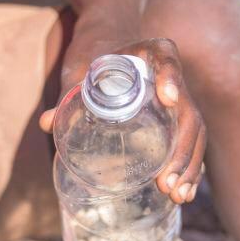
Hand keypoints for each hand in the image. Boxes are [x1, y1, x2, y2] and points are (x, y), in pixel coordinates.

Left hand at [40, 36, 205, 203]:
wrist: (107, 44)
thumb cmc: (92, 55)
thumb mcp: (79, 69)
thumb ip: (66, 94)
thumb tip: (46, 122)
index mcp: (152, 51)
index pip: (167, 58)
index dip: (171, 76)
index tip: (168, 98)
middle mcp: (171, 74)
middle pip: (187, 109)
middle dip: (181, 149)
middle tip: (166, 182)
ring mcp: (178, 96)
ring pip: (194, 130)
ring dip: (189, 165)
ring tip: (178, 195)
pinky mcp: (175, 116)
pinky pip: (189, 140)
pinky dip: (188, 166)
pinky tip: (184, 193)